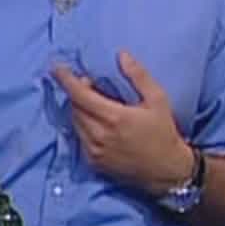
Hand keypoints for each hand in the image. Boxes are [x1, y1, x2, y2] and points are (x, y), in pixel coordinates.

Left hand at [53, 51, 193, 195]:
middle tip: (93, 86)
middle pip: (74, 106)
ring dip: (80, 109)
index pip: (79, 94)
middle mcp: (99, 135)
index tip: (56, 67)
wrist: (168, 171)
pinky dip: (84, 126)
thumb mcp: (158, 100)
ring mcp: (94, 151)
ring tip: (98, 105)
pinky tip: (100, 124)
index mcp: (114, 117)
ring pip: (75, 122)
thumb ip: (138, 76)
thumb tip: (121, 55)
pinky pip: (79, 137)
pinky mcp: (94, 162)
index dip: (65, 79)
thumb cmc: (163, 133)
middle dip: (79, 92)